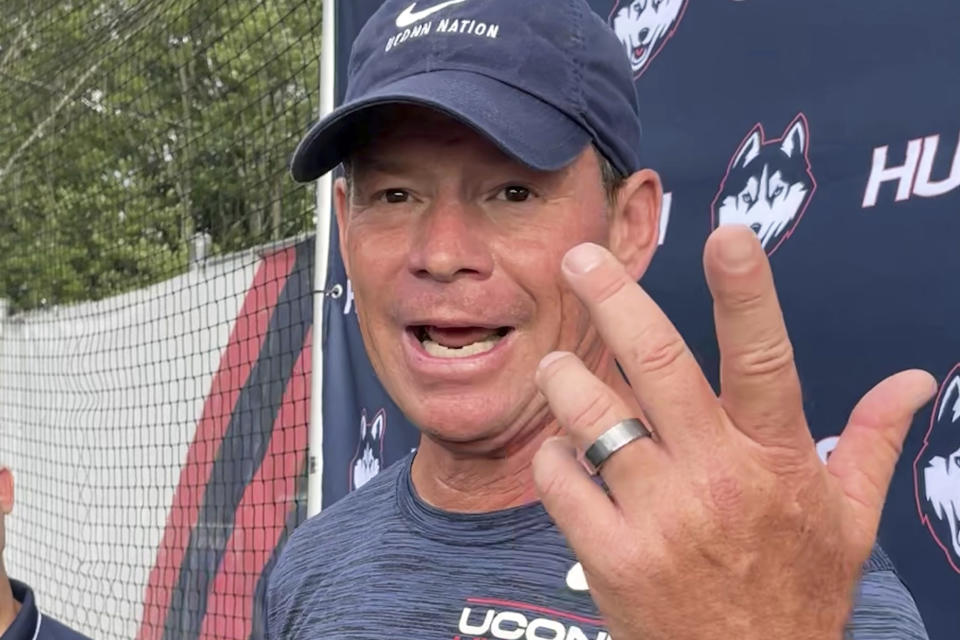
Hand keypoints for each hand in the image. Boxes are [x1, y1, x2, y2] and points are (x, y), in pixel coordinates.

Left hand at [532, 226, 935, 639]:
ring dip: (566, 379)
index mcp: (777, 460)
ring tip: (558, 365)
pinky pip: (560, 479)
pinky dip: (552, 454)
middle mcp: (717, 479)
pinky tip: (563, 453)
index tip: (726, 234)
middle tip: (581, 258)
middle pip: (658, 365)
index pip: (764, 360)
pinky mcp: (611, 558)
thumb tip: (914, 381)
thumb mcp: (848, 522)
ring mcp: (660, 519)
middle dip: (614, 300)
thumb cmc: (795, 593)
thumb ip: (872, 443)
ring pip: (593, 417)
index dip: (745, 293)